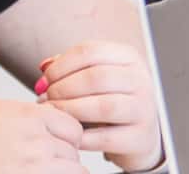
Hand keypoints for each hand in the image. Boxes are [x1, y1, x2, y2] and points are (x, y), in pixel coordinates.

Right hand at [0, 99, 82, 173]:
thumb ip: (26, 117)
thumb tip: (47, 125)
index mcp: (29, 116)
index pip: (73, 127)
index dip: (66, 137)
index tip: (56, 144)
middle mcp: (36, 141)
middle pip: (73, 152)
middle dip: (63, 157)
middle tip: (45, 162)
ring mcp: (31, 168)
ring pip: (73, 172)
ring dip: (61, 172)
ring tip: (39, 171)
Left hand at [34, 41, 164, 171]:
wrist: (139, 137)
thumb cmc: (111, 102)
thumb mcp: (95, 79)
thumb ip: (70, 68)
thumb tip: (45, 66)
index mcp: (128, 58)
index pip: (90, 51)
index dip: (60, 66)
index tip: (44, 80)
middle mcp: (140, 80)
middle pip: (96, 77)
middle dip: (63, 88)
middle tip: (45, 99)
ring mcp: (143, 109)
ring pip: (103, 106)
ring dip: (70, 110)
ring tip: (54, 114)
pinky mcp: (140, 138)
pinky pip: (105, 137)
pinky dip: (81, 136)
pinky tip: (68, 135)